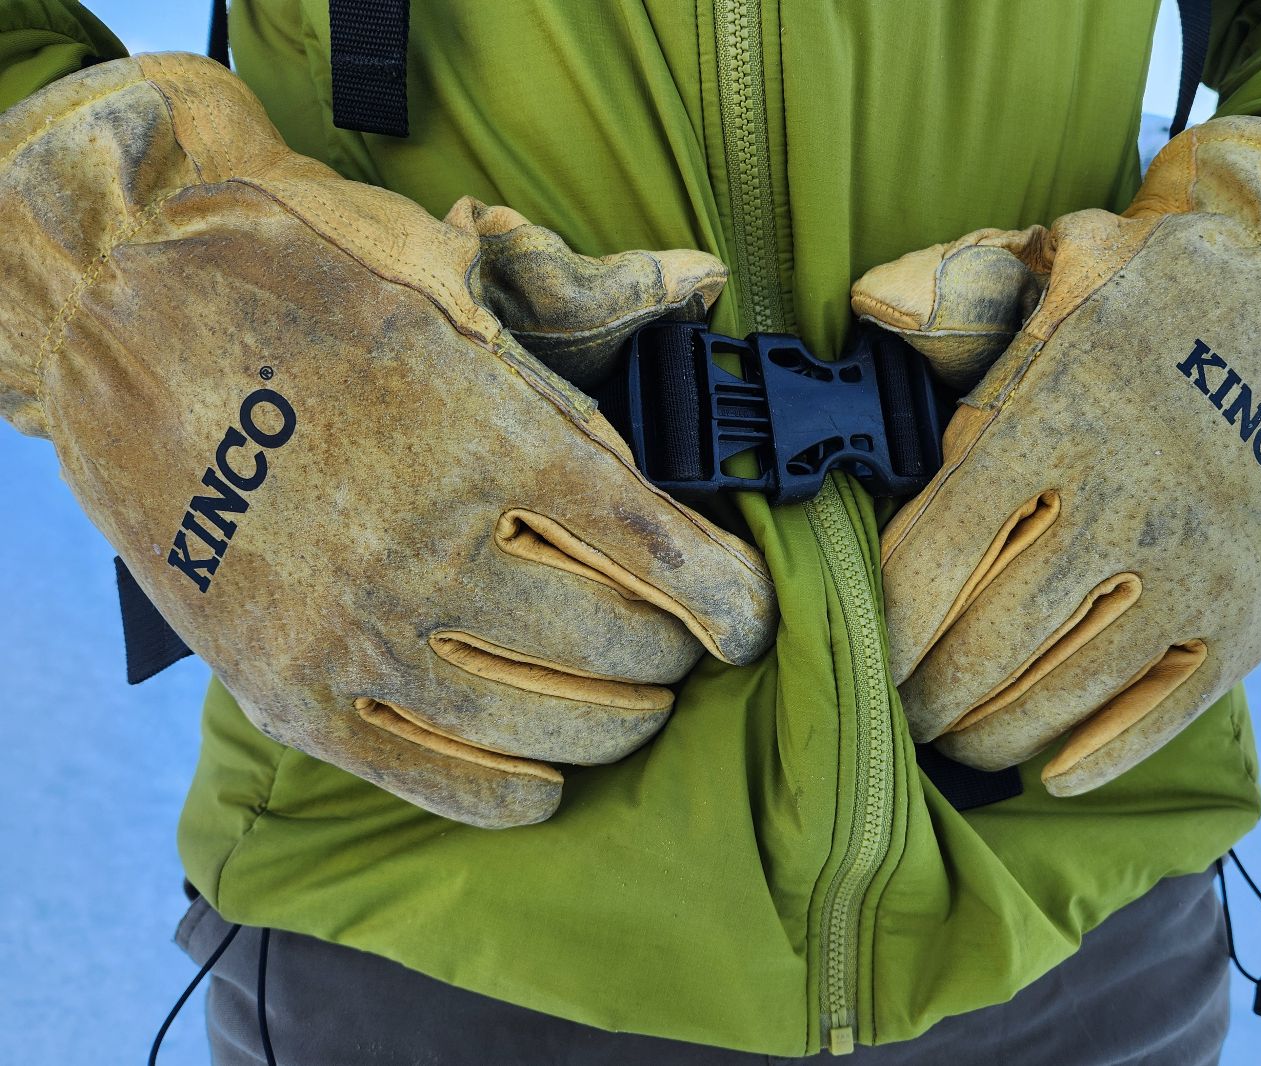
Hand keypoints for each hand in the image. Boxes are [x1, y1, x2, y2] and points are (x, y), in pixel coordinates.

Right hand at [0, 54, 775, 826]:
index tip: (751, 621)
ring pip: (542, 726)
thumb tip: (697, 318)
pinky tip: (546, 776)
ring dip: (613, 724)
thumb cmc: (294, 281)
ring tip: (627, 701)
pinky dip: (513, 792)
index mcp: (488, 442)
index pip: (663, 557)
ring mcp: (356, 634)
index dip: (731, 604)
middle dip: (671, 658)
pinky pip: (434, 782)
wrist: (114, 318)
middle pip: (616, 650)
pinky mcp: (292, 692)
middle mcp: (430, 550)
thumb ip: (578, 331)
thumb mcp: (447, 276)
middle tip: (678, 646)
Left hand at [852, 117, 1260, 794]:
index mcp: (1058, 419)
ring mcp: (1197, 567)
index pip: (938, 555)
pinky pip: (1166, 713)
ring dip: (992, 730)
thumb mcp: (1051, 254)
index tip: (858, 650)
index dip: (886, 623)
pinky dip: (1103, 756)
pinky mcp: (1251, 611)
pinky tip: (1050, 774)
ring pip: (1065, 690)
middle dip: (925, 691)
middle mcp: (1128, 503)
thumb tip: (866, 306)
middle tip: (893, 707)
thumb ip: (950, 290)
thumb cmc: (1152, 285)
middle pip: (990, 640)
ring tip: (952, 735)